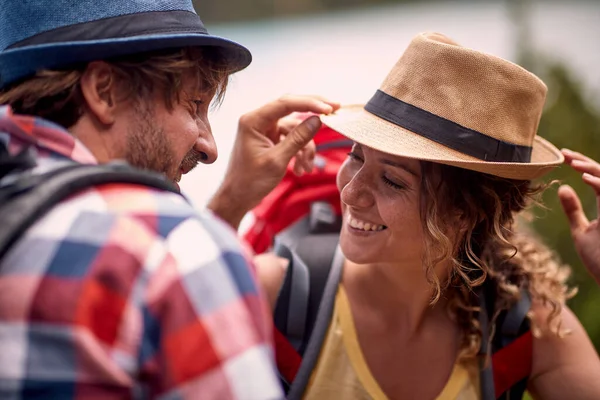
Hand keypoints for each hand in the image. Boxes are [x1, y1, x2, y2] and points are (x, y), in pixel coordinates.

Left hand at [208, 95, 339, 228]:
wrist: (237, 199)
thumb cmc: (249, 182)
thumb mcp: (277, 160)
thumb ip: (298, 138)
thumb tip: (318, 120)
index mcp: (253, 121)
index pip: (285, 103)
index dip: (309, 103)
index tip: (329, 108)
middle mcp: (258, 121)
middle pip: (291, 109)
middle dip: (313, 114)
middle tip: (335, 111)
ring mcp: (264, 130)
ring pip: (295, 129)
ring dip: (305, 147)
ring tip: (307, 167)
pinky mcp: (270, 140)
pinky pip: (291, 140)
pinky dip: (299, 153)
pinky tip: (301, 169)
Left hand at [558, 148, 599, 284]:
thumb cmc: (599, 260)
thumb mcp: (581, 231)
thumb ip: (573, 210)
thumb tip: (563, 187)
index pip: (596, 176)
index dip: (581, 164)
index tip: (563, 156)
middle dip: (585, 160)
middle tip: (564, 153)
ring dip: (592, 168)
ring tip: (572, 162)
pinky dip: (599, 183)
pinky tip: (583, 177)